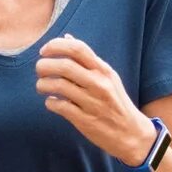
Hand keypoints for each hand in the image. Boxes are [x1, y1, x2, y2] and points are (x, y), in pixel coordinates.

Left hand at [35, 37, 151, 162]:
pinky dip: (50, 102)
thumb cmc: (116, 102)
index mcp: (104, 70)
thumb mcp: (108, 77)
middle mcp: (99, 84)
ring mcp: (92, 102)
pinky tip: (51, 102)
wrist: (131, 134)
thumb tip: (67, 37)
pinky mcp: (85, 120)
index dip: (56, 46)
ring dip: (43, 84)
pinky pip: (60, 106)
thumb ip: (87, 59)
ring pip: (58, 86)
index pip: (77, 48)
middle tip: (39, 70)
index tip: (44, 51)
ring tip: (41, 86)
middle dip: (44, 65)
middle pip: (64, 65)